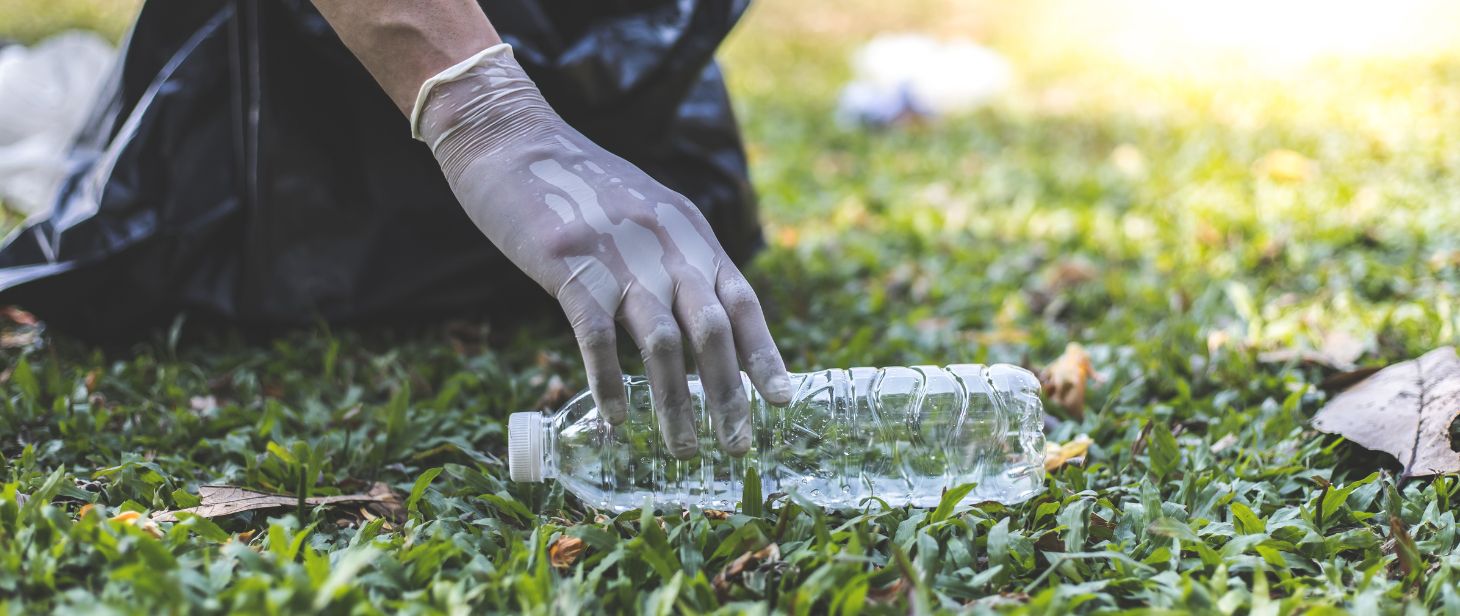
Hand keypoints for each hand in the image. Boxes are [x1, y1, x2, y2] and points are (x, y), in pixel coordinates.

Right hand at [413, 45, 792, 458]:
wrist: (510, 137)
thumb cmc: (575, 186)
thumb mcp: (643, 212)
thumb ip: (674, 256)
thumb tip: (700, 321)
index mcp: (689, 229)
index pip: (740, 299)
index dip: (763, 353)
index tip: (781, 400)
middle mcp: (664, 241)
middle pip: (711, 329)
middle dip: (728, 394)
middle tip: (738, 445)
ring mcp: (617, 253)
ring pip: (662, 341)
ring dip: (675, 402)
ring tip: (682, 448)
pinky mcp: (568, 264)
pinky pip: (598, 335)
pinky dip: (610, 382)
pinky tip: (616, 419)